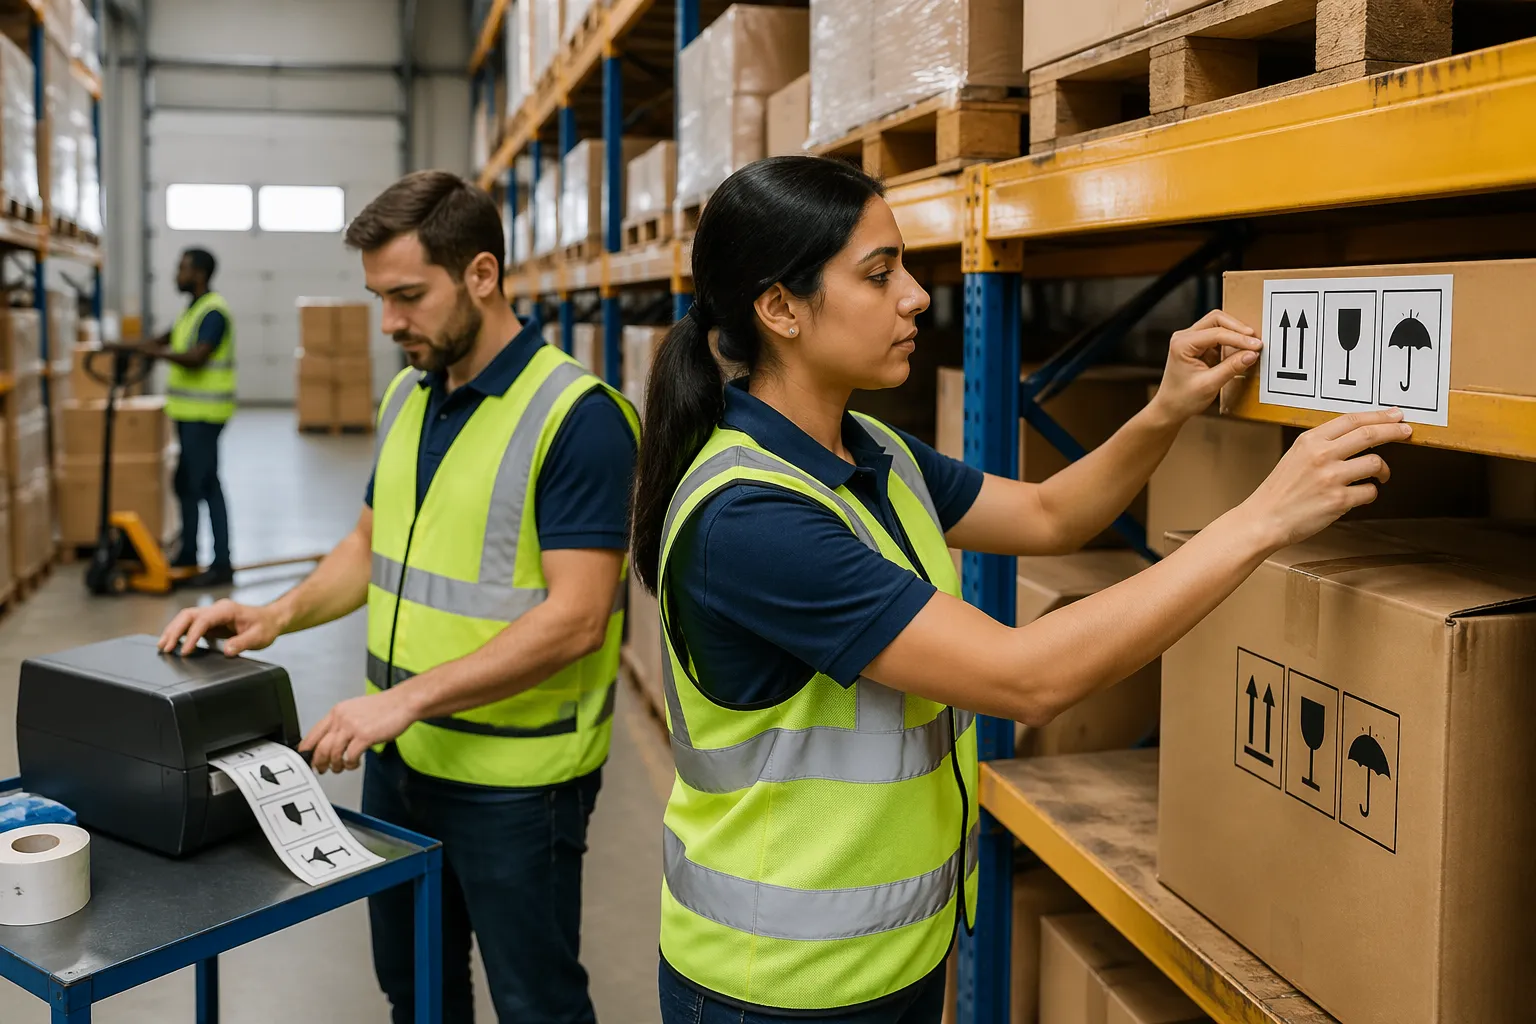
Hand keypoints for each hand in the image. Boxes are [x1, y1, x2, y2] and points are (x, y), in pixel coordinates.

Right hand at [158, 599, 283, 656]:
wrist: (272, 619)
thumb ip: (243, 643)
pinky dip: (181, 633)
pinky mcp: (211, 622)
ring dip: (174, 630)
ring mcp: (213, 614)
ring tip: (163, 646)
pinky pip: (191, 624)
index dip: (192, 636)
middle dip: (174, 630)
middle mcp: (217, 609)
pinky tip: (174, 644)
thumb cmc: (266, 626)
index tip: (185, 651)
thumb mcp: (259, 637)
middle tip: (164, 648)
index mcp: (227, 610)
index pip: (203, 620)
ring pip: (186, 618)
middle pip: (188, 615)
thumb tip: (227, 651)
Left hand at [299, 690, 419, 773]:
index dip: (307, 750)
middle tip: (322, 769)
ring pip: (333, 753)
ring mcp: (353, 727)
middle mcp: (342, 718)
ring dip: (335, 765)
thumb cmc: (384, 707)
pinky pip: (350, 756)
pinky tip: (355, 763)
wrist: (403, 702)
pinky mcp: (365, 736)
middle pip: (320, 747)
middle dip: (319, 763)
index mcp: (337, 711)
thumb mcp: (356, 710)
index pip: (313, 733)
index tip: (307, 759)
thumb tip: (330, 741)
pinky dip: (350, 764)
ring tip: (341, 767)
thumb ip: (342, 723)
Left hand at [1150, 310, 1263, 421]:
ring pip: (1218, 324)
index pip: (1216, 333)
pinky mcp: (1199, 346)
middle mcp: (1184, 337)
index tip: (1256, 346)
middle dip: (1238, 329)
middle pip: (1217, 319)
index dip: (1239, 338)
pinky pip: (1218, 335)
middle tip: (1255, 342)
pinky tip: (1241, 350)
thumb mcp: (1210, 384)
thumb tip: (1251, 354)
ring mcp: (1191, 340)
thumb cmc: (1182, 399)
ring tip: (1250, 345)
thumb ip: (1231, 367)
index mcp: (1182, 344)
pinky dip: (1232, 340)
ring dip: (1235, 333)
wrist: (1170, 408)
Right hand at [1239, 409, 1411, 549]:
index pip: (1352, 420)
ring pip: (1375, 463)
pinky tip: (1358, 496)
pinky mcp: (1338, 500)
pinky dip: (1369, 493)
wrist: (1265, 518)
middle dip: (1395, 431)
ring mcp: (1331, 478)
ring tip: (1380, 475)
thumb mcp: (1296, 455)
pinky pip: (1369, 492)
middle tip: (1407, 432)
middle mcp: (1321, 455)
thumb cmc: (1281, 489)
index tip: (1396, 416)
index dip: (1379, 416)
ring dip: (1383, 470)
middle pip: (1369, 435)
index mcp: (1309, 440)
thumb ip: (1323, 443)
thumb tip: (1359, 434)